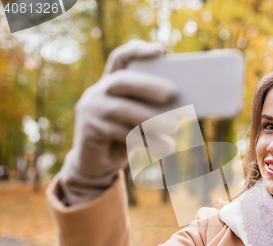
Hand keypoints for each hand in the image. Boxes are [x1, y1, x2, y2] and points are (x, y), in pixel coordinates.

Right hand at [59, 41, 177, 204]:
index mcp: (110, 82)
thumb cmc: (126, 137)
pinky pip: (121, 133)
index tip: (162, 51)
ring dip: (152, 119)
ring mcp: (90, 110)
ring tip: (175, 127)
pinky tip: (166, 146)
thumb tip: (183, 105)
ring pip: (123, 110)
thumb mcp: (140, 120)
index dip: (138, 51)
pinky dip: (148, 140)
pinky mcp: (89, 131)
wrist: (98, 166)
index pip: (121, 58)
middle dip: (149, 86)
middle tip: (173, 93)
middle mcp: (97, 92)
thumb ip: (152, 108)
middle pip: (123, 81)